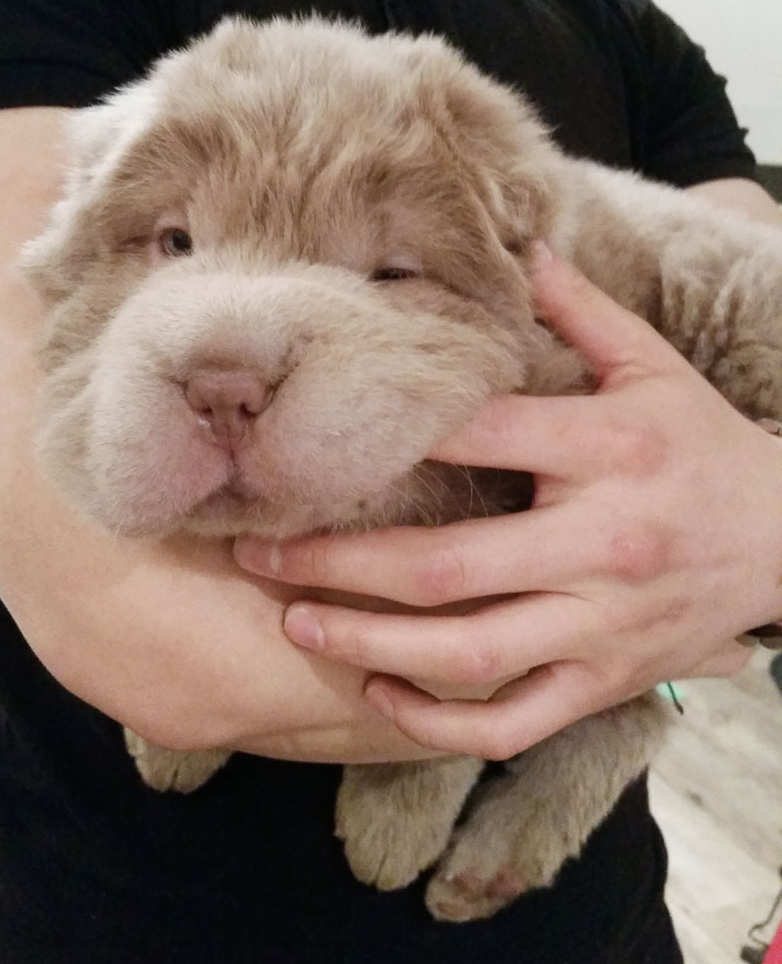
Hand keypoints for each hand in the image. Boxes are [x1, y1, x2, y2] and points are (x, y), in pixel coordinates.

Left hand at [235, 247, 781, 758]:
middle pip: (449, 568)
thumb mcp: (654, 366)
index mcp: (608, 452)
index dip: (392, 440)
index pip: (482, 440)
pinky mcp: (607, 680)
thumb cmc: (702, 447)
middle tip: (261, 549)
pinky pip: (514, 720)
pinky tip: (382, 691)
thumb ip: (582, 310)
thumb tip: (520, 244)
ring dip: (370, 645)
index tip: (310, 443)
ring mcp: (604, 626)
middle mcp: (602, 546)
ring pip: (470, 655)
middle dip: (340, 563)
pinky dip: (441, 719)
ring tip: (297, 620)